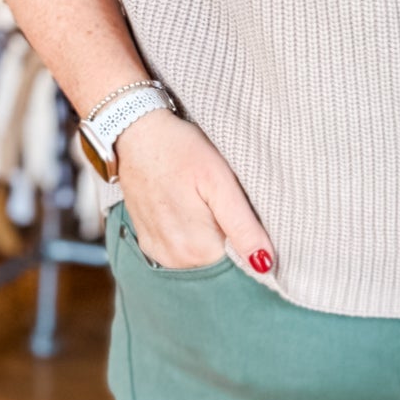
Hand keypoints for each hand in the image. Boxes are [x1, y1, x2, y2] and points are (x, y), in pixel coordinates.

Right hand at [114, 109, 275, 275]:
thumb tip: (264, 266)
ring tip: (203, 201)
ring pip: (200, 257)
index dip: (249, 242)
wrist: (134, 133)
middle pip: (219, 262)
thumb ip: (243, 227)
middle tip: (222, 202)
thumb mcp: (220, 182)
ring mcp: (157, 252)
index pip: (239, 265)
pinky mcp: (147, 241)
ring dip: (209, 236)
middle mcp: (174, 259)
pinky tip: (187, 207)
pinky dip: (188, 235)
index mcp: (198, 249)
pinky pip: (179, 251)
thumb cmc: (180, 150)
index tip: (245, 216)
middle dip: (229, 239)